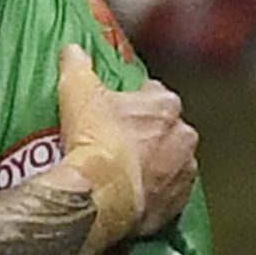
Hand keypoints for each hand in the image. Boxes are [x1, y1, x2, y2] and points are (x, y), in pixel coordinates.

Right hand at [54, 45, 195, 241]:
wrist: (99, 197)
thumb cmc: (93, 140)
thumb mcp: (77, 93)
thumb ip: (77, 67)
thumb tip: (71, 49)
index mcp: (166, 105)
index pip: (154, 94)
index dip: (135, 102)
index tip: (117, 111)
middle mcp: (183, 136)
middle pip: (167, 130)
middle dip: (150, 135)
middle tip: (120, 144)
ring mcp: (183, 172)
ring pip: (172, 162)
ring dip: (156, 165)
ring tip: (126, 173)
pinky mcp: (177, 205)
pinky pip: (168, 195)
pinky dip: (155, 194)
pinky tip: (132, 196)